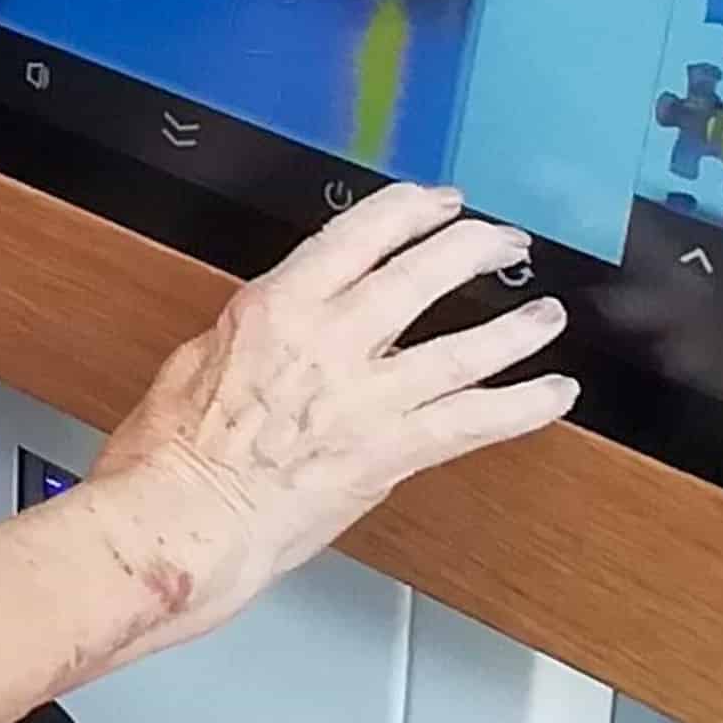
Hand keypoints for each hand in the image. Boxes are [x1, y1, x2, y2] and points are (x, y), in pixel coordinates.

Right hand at [91, 183, 573, 649]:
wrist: (180, 521)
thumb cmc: (170, 452)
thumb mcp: (201, 355)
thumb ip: (260, 330)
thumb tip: (289, 318)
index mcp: (276, 306)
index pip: (360, 232)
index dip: (412, 209)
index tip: (439, 202)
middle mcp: (328, 341)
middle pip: (422, 273)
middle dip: (474, 248)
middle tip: (504, 242)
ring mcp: (365, 398)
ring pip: (463, 348)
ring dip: (515, 328)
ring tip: (544, 314)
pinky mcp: (388, 454)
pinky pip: (473, 423)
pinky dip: (522, 407)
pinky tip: (553, 395)